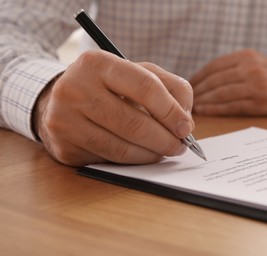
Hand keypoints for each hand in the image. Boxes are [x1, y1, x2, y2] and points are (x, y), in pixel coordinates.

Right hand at [34, 50, 193, 165]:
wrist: (61, 99)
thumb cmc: (108, 86)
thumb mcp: (136, 73)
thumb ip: (169, 87)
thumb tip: (186, 121)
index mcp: (98, 63)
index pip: (146, 87)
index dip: (172, 111)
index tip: (186, 127)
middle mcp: (75, 89)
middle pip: (135, 123)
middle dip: (165, 140)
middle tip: (180, 146)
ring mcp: (65, 120)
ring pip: (122, 148)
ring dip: (152, 154)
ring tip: (165, 151)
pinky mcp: (64, 146)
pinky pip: (109, 160)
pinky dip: (133, 161)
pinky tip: (143, 155)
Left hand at [190, 49, 266, 115]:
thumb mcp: (253, 61)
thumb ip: (231, 66)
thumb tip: (203, 79)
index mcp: (246, 56)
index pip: (214, 66)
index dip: (199, 77)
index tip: (189, 85)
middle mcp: (250, 69)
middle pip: (216, 80)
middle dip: (199, 91)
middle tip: (188, 99)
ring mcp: (256, 87)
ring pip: (221, 94)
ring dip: (205, 101)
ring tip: (194, 107)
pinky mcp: (260, 104)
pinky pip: (232, 106)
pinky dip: (216, 109)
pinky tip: (206, 111)